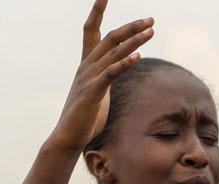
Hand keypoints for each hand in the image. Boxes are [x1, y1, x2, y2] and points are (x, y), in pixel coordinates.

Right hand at [49, 0, 154, 151]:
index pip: (92, 30)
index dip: (97, 11)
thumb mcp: (98, 92)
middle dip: (131, 27)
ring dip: (134, 41)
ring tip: (151, 32)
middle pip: (110, 38)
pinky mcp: (93, 91)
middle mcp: (86, 66)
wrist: (68, 136)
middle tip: (151, 20)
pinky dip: (125, 63)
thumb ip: (106, 78)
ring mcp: (88, 77)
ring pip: (113, 52)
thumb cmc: (85, 117)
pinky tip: (138, 56)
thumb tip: (116, 72)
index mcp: (87, 64)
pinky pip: (111, 73)